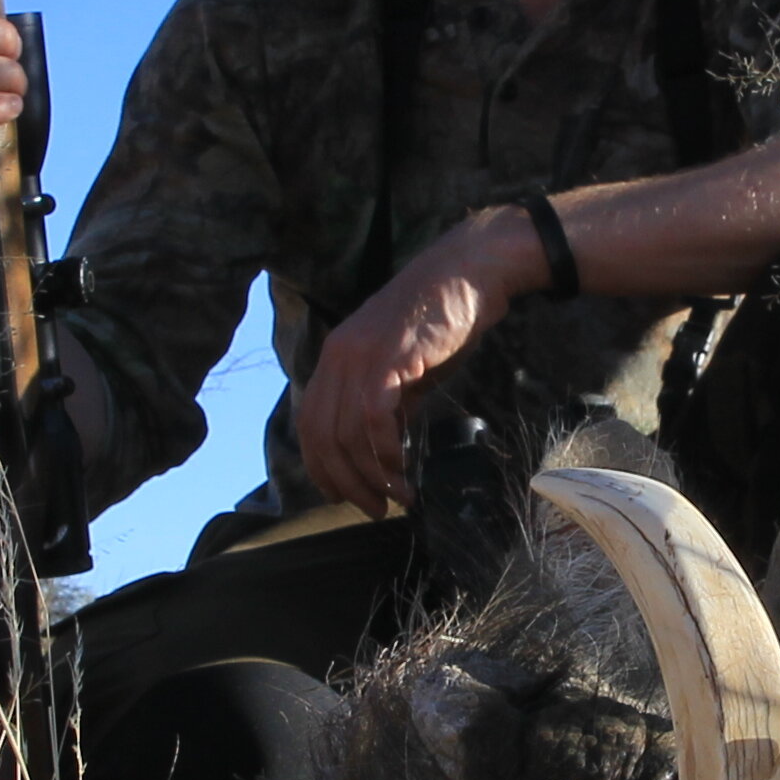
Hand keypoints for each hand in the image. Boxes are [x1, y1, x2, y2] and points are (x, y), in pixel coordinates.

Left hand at [295, 212, 531, 514]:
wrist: (470, 272)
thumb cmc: (443, 319)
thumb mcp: (406, 368)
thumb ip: (391, 405)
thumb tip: (386, 449)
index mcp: (336, 357)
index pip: (309, 422)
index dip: (320, 466)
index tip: (343, 494)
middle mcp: (338, 356)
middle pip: (322, 436)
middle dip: (346, 481)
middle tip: (375, 508)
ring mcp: (360, 355)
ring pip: (346, 433)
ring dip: (371, 475)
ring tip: (398, 496)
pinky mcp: (389, 358)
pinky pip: (373, 417)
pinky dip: (385, 450)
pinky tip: (403, 466)